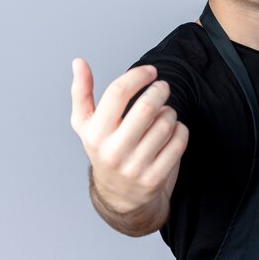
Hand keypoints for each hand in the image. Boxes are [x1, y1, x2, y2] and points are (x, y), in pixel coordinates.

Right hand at [70, 58, 188, 214]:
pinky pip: (178, 141)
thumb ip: (81, 92)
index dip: (138, 75)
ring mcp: (135, 166)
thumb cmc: (104, 150)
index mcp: (94, 133)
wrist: (119, 197)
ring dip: (170, 112)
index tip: (151, 71)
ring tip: (164, 113)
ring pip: (166, 123)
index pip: (117, 93)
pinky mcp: (155, 178)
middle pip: (147, 107)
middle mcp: (113, 151)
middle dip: (160, 90)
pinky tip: (172, 131)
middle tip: (163, 87)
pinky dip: (180, 130)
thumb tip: (78, 62)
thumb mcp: (86, 125)